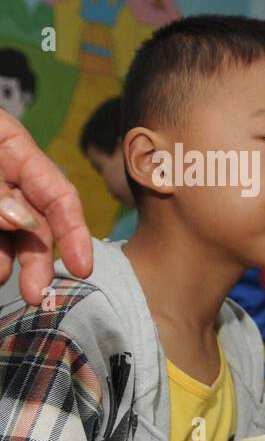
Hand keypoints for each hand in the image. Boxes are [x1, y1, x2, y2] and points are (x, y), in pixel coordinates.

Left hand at [0, 110, 92, 305]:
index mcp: (11, 147)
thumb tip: (23, 222)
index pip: (58, 194)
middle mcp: (2, 173)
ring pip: (3, 235)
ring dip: (3, 261)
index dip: (73, 231)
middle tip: (33, 294)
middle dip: (36, 259)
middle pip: (33, 222)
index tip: (82, 268)